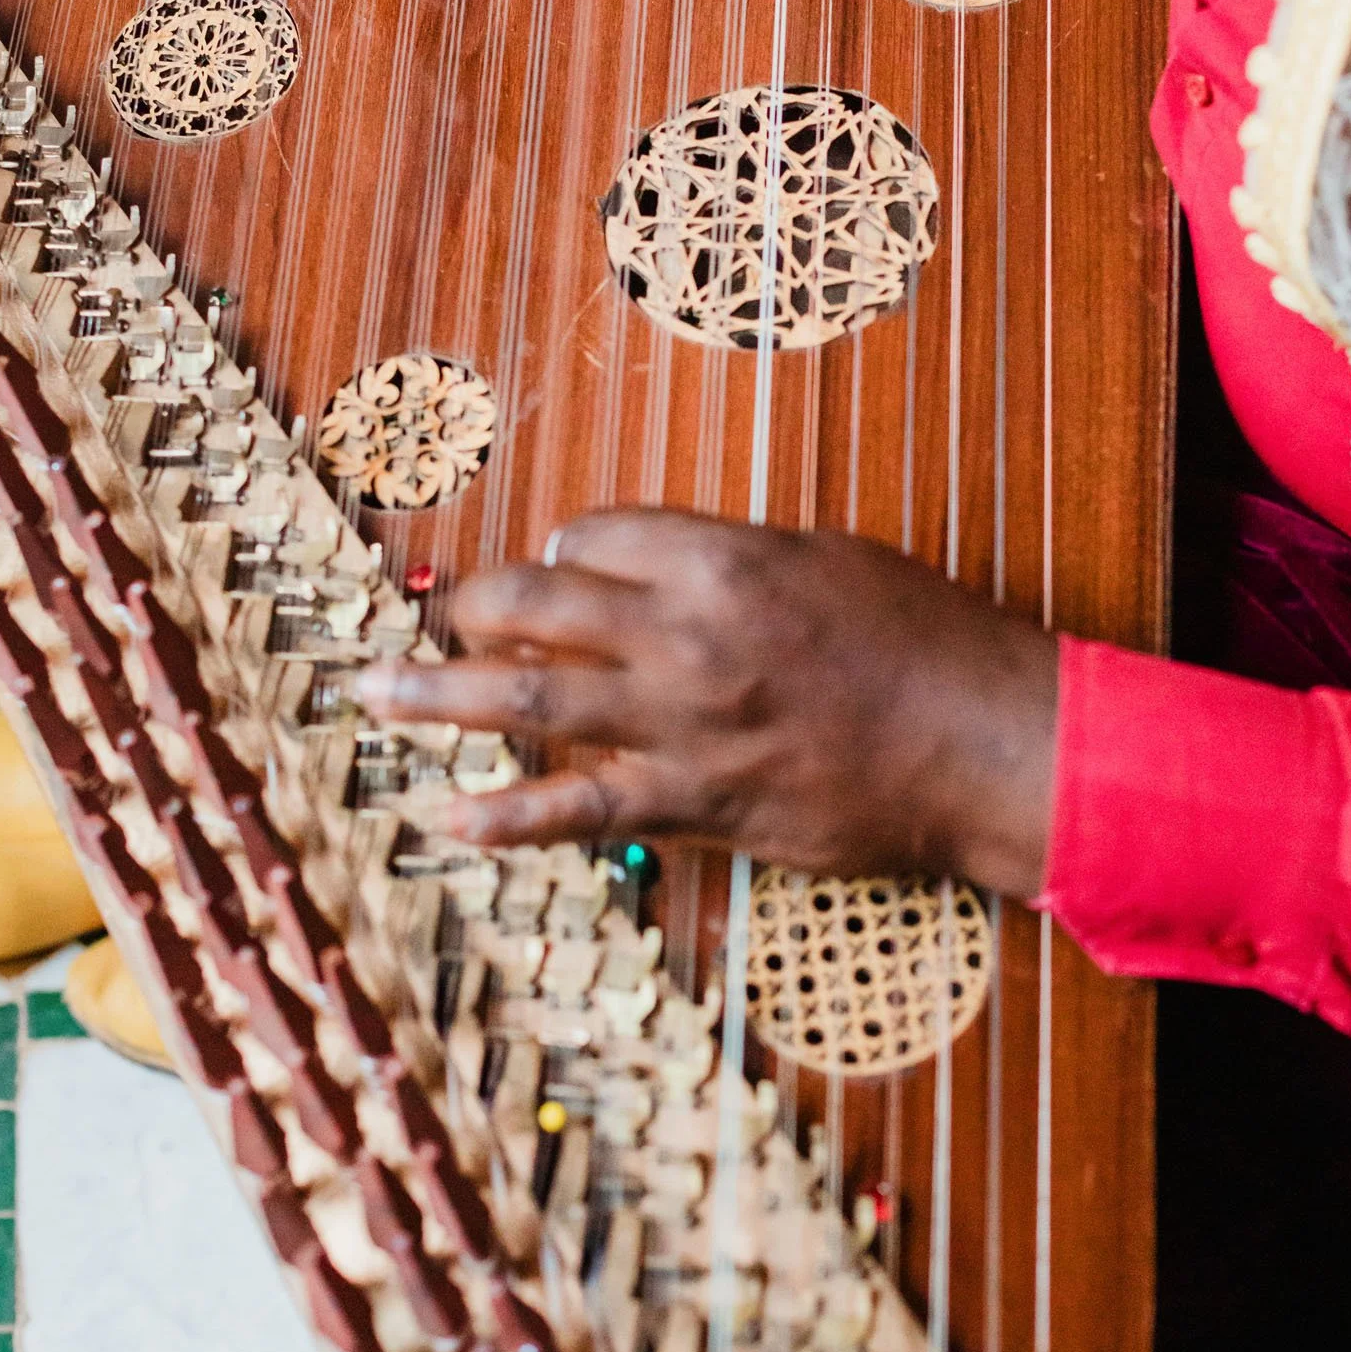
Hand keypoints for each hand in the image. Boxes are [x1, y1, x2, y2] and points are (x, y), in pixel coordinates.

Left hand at [356, 511, 1058, 896]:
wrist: (979, 742)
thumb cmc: (918, 637)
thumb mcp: (824, 557)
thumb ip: (726, 556)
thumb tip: (646, 562)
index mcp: (719, 556)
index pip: (591, 535)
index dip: (560, 549)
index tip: (554, 567)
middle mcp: (684, 633)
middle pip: (536, 604)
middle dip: (473, 609)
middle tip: (438, 620)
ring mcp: (681, 723)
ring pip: (531, 703)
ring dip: (439, 696)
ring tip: (371, 695)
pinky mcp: (697, 802)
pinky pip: (584, 810)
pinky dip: (513, 816)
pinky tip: (454, 817)